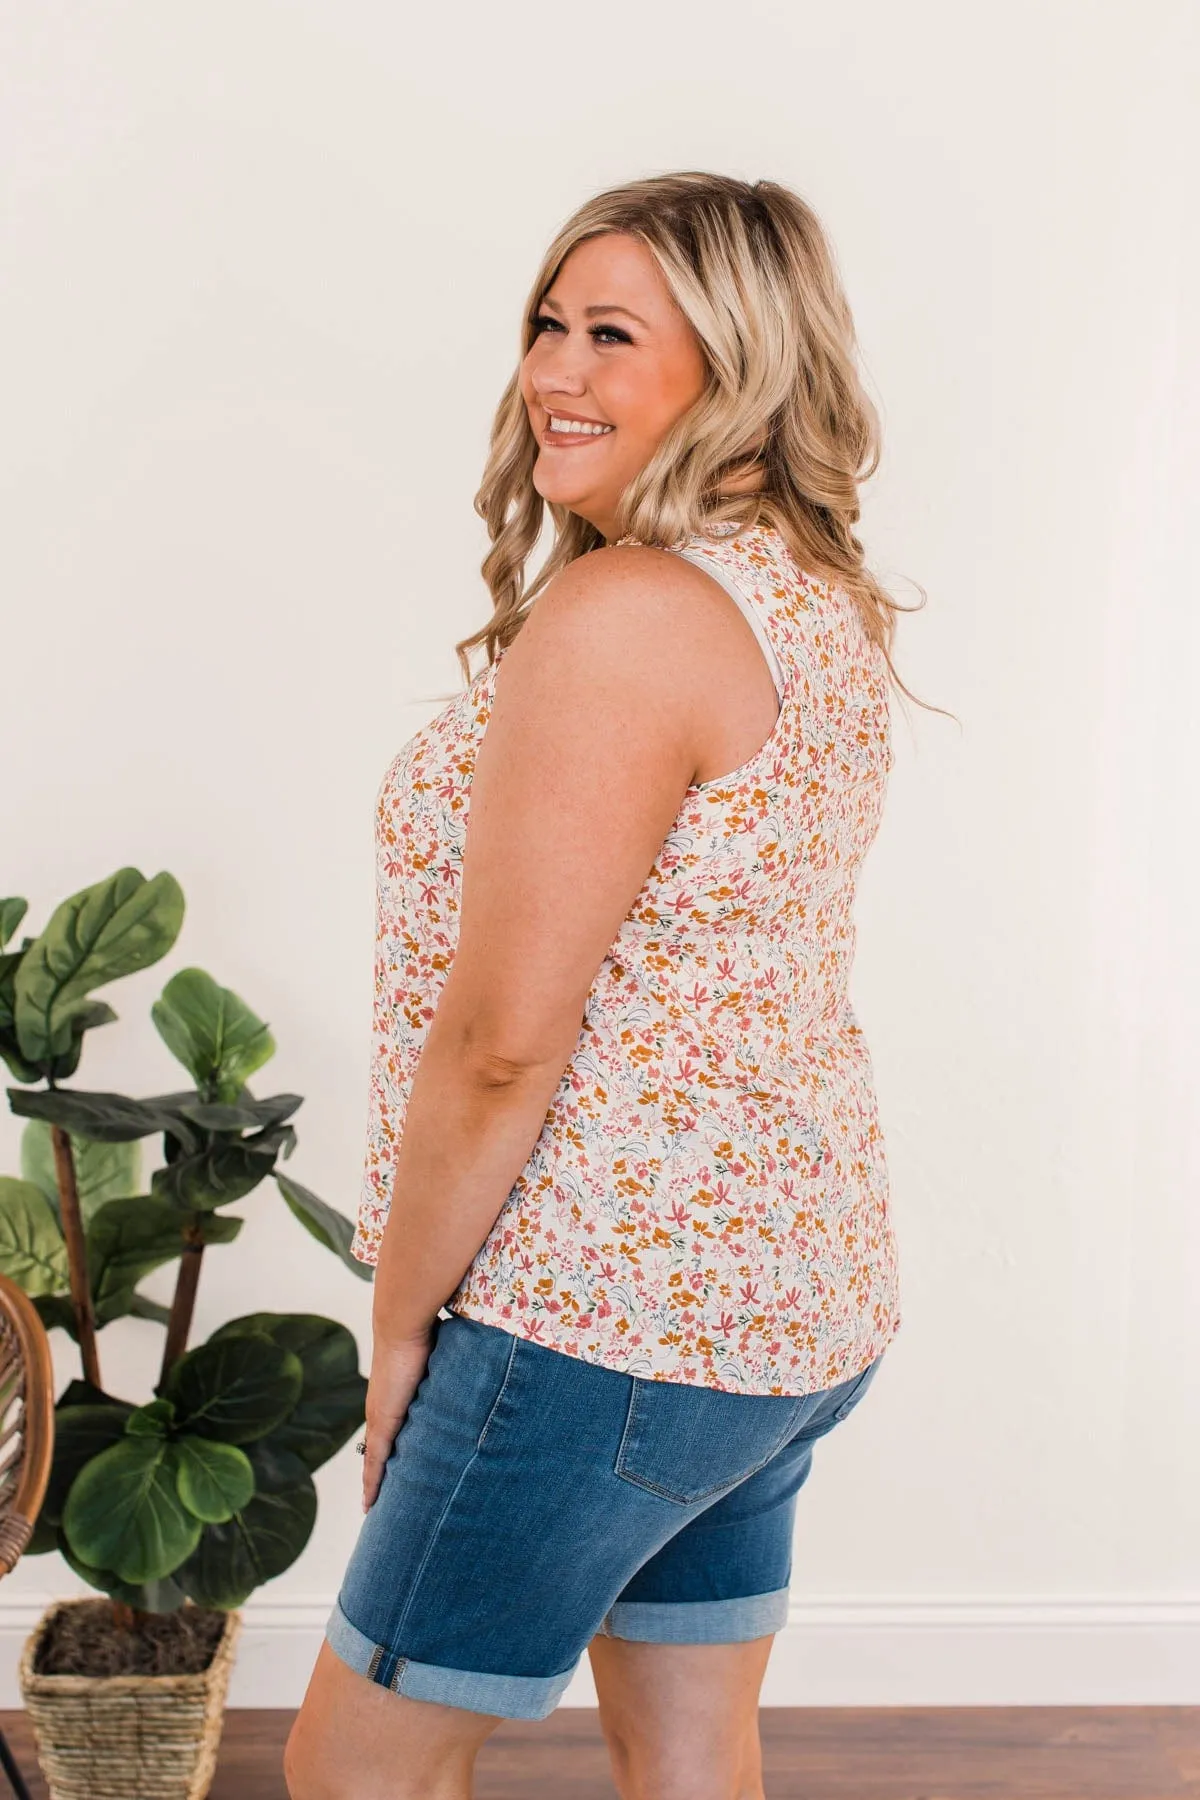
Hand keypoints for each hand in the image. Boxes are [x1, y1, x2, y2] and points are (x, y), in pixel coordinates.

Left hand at [361, 1322, 436, 1511]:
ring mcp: (380, 1418)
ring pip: (374, 1461)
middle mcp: (382, 1410)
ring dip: (375, 1484)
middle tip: (382, 1501)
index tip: (393, 1471)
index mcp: (394, 1397)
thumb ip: (453, 1370)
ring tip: (375, 1509)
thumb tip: (479, 1364)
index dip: (391, 1453)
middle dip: (380, 1476)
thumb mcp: (442, 1361)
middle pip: (378, 1452)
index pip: (390, 1433)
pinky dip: (371, 1482)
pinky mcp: (382, 1423)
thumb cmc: (424, 1334)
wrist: (403, 1325)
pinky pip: (374, 1461)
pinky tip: (370, 1503)